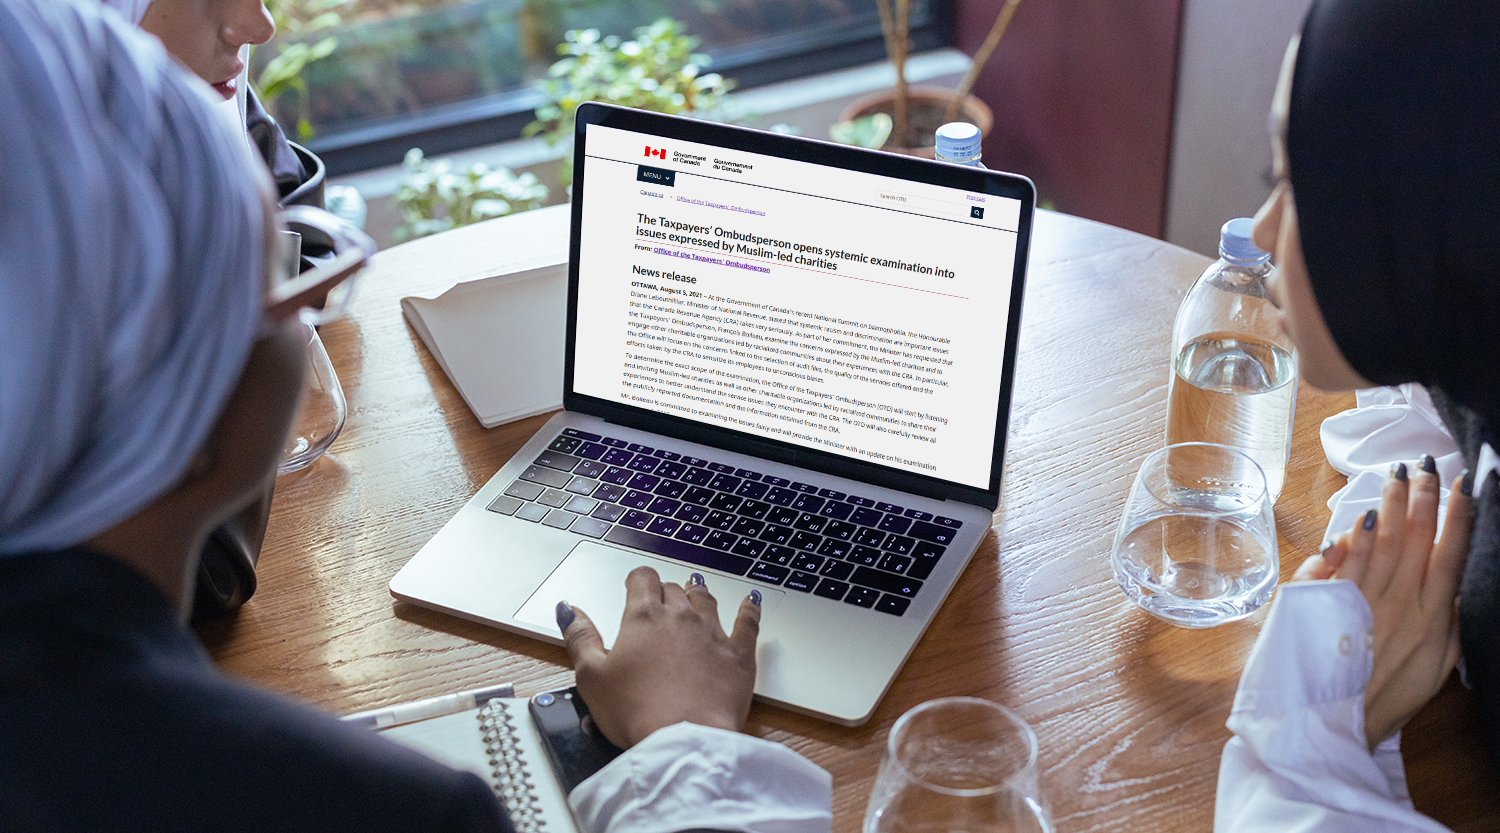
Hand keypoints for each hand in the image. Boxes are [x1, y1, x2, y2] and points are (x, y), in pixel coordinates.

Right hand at [557, 566, 760, 747]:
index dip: (637, 579)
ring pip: (707, 600)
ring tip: (697, 588)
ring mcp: (713, 633)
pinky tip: (750, 601)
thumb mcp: (591, 676)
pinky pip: (748, 622)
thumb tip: (568, 608)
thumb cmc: (635, 711)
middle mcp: (680, 617)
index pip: (642, 579)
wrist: (684, 738)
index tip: (635, 584)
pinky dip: (749, 609)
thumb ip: (579, 637)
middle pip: (674, 589)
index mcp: (643, 618)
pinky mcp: (739, 654)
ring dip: (700, 593)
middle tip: (662, 598)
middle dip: (666, 590)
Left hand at [1295, 459, 1472, 748]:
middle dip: (1422, 498)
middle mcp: (1396, 603)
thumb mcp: (1441, 665)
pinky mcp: (1326, 605)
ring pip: (1377, 543)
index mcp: (1431, 617)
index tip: (1466, 485)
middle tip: (1427, 466)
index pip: (1449, 555)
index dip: (1458, 517)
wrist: (1341, 720)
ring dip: (1388, 506)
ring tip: (1395, 475)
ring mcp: (1359, 601)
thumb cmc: (1395, 694)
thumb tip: (1460, 583)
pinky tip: (1356, 516)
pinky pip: (1340, 563)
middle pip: (1412, 539)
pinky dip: (1349, 538)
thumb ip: (1452, 621)